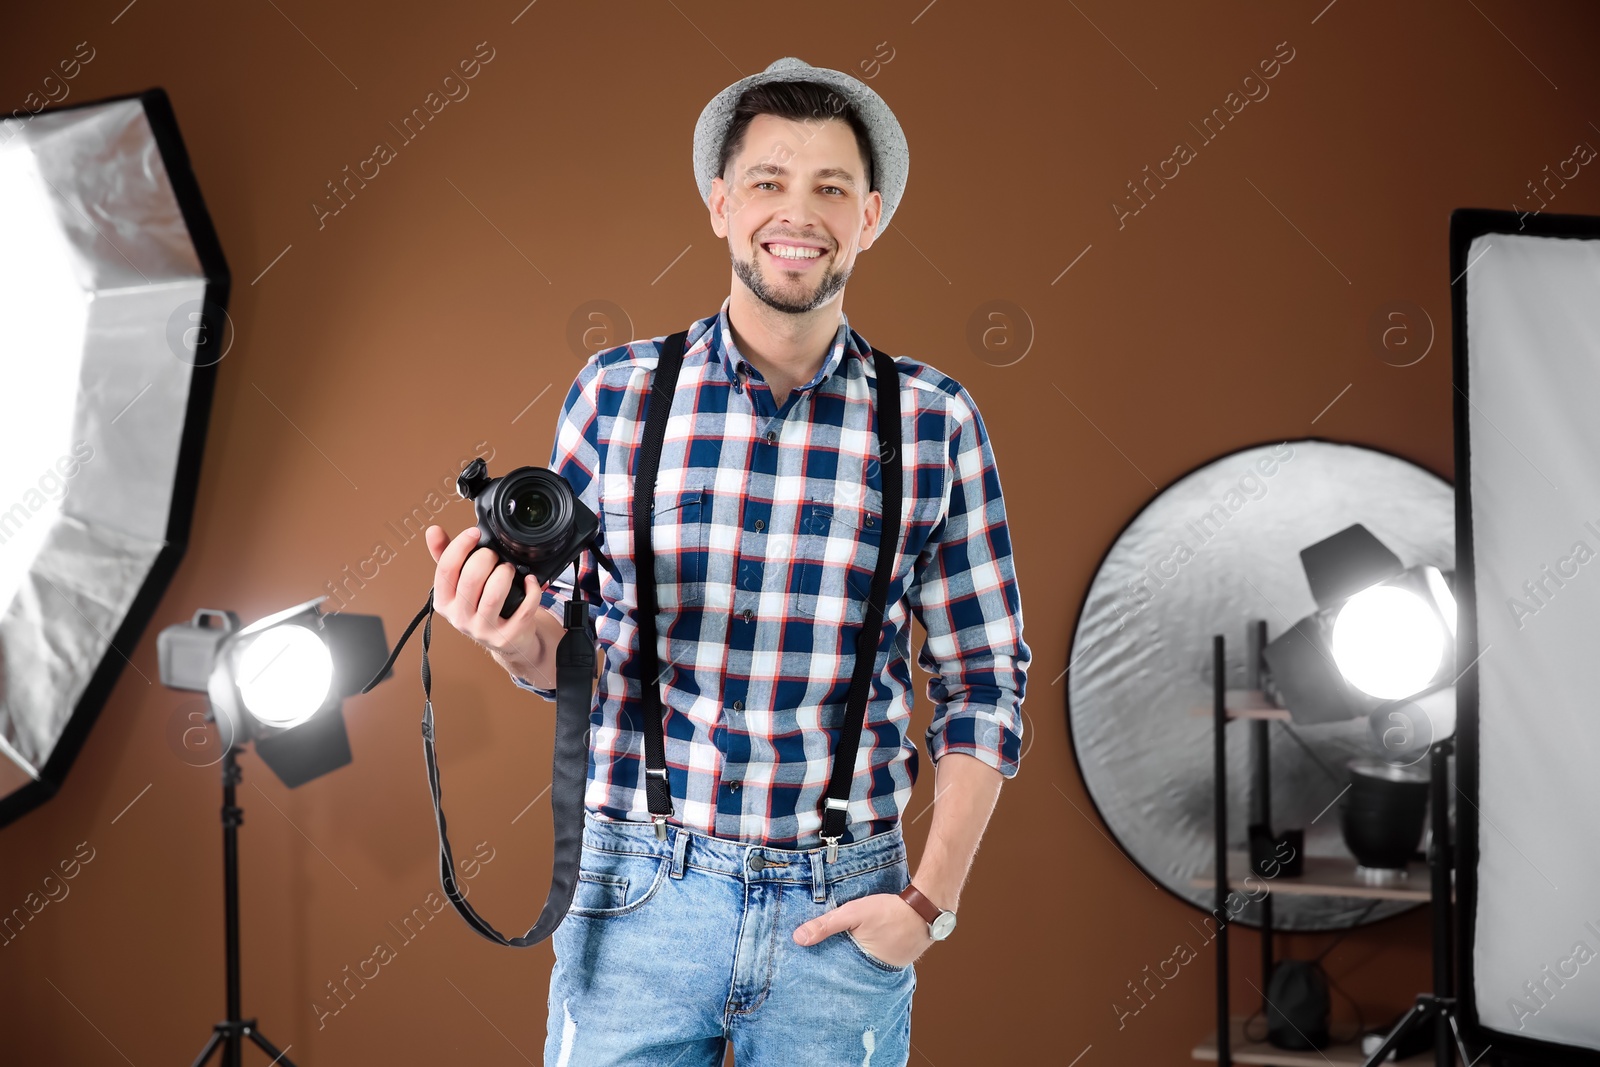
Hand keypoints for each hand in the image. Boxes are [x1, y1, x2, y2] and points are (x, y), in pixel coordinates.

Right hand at [425, 525, 547, 678]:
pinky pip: (523, 610)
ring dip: (505, 573)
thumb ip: (446, 557)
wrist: (506, 640)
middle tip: (494, 555)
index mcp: (444, 602)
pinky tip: (529, 581)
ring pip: (494, 595)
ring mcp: (484, 630)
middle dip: (486, 558)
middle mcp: (460, 618)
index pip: (445, 570)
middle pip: (471, 580)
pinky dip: (530, 591)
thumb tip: (433, 531)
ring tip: (508, 568)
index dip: (460, 546)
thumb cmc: (482, 607)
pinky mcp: (507, 637)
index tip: (474, 533)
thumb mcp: (460, 585)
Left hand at [792, 892, 931, 968]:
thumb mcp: (852, 913)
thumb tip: (798, 938)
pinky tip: (868, 944)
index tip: (810, 967)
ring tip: (844, 951)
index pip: (838, 974)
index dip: (825, 969)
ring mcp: (892, 968)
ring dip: (858, 958)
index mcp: (863, 966)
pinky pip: (881, 959)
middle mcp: (878, 973)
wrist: (926, 907)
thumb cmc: (889, 911)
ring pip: (867, 965)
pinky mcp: (901, 959)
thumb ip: (826, 925)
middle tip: (824, 960)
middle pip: (853, 971)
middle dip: (840, 965)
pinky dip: (873, 952)